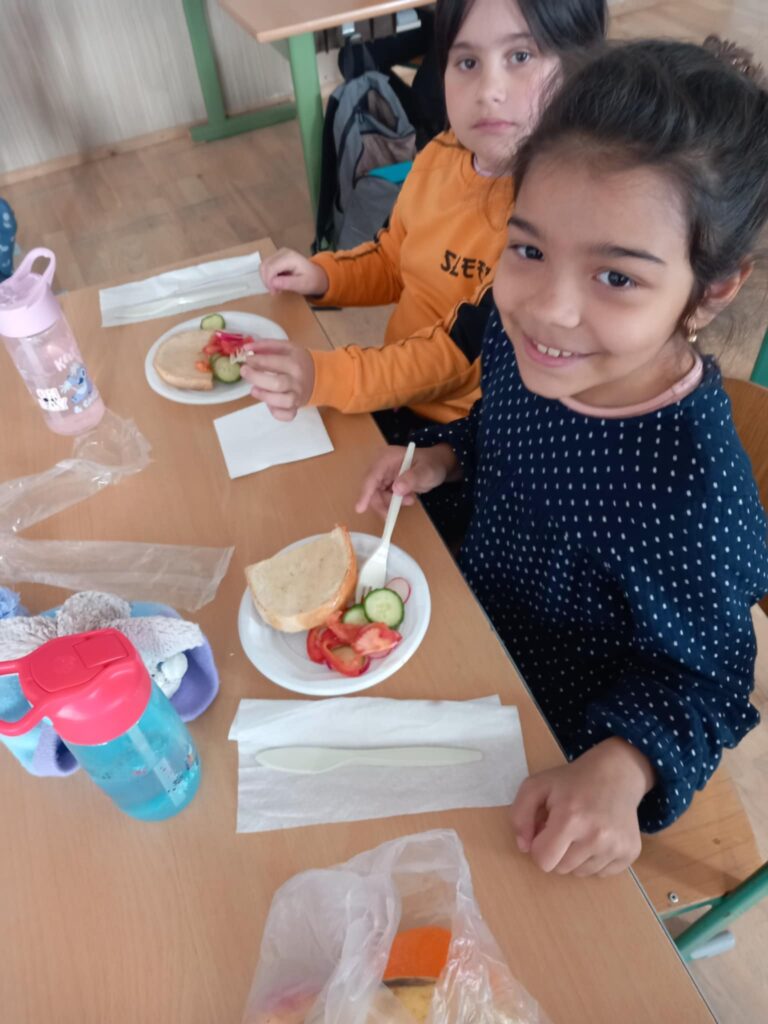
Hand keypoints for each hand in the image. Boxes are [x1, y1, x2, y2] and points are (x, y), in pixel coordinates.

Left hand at [240, 338, 314, 421]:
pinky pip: (287, 415)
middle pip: (276, 383)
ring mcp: (298, 396)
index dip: (255, 360)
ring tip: (253, 389)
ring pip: (282, 401)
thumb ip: (266, 345)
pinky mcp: (297, 408)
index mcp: (295, 363)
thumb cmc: (298, 360)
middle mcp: (297, 381)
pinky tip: (269, 404)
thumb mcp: (286, 347)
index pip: (272, 362)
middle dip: (256, 377)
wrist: (319, 375)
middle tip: (244, 371)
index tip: (247, 359)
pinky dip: (277, 412)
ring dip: (265, 396)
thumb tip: (246, 347)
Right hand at [260, 248, 328, 295]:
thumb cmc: (311, 280)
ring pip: (263, 265)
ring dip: (266, 278)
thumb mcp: (302, 285)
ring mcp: (279, 253)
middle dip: (267, 281)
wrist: (316, 275)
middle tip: (275, 291)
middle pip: (264, 265)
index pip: (271, 268)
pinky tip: (276, 282)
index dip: (269, 281)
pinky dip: (268, 276)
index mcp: (290, 258)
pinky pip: (266, 266)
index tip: (274, 292)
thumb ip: (288, 283)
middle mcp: (283, 252)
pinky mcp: (277, 256)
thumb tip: (273, 283)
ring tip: (276, 287)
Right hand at [355, 444, 460, 517]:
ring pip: (377, 496)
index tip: (360, 509)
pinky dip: (393, 502)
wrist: (438, 466)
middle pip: (371, 489)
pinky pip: (383, 497)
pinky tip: (407, 498)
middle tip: (393, 514)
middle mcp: (380, 466)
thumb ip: (412, 479)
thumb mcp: (426, 471)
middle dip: (383, 502)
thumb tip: (396, 489)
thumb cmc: (432, 464)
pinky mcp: (386, 483)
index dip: (365, 493)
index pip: (372, 477)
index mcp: (386, 458)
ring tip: (410, 499)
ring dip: (391, 503)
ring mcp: (382, 475)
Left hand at [510, 738, 654, 876]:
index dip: (539, 846)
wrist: (616, 774)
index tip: (546, 830)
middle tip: (565, 828)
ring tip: (582, 830)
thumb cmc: (572, 781)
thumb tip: (524, 848)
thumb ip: (520, 815)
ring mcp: (616, 847)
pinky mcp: (630, 853)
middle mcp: (596, 837)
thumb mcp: (536, 786)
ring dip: (575, 857)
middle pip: (561, 869)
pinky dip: (595, 860)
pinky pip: (601, 873)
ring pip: (581, 873)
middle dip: (556, 851)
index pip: (543, 861)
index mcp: (570, 819)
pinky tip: (598, 837)